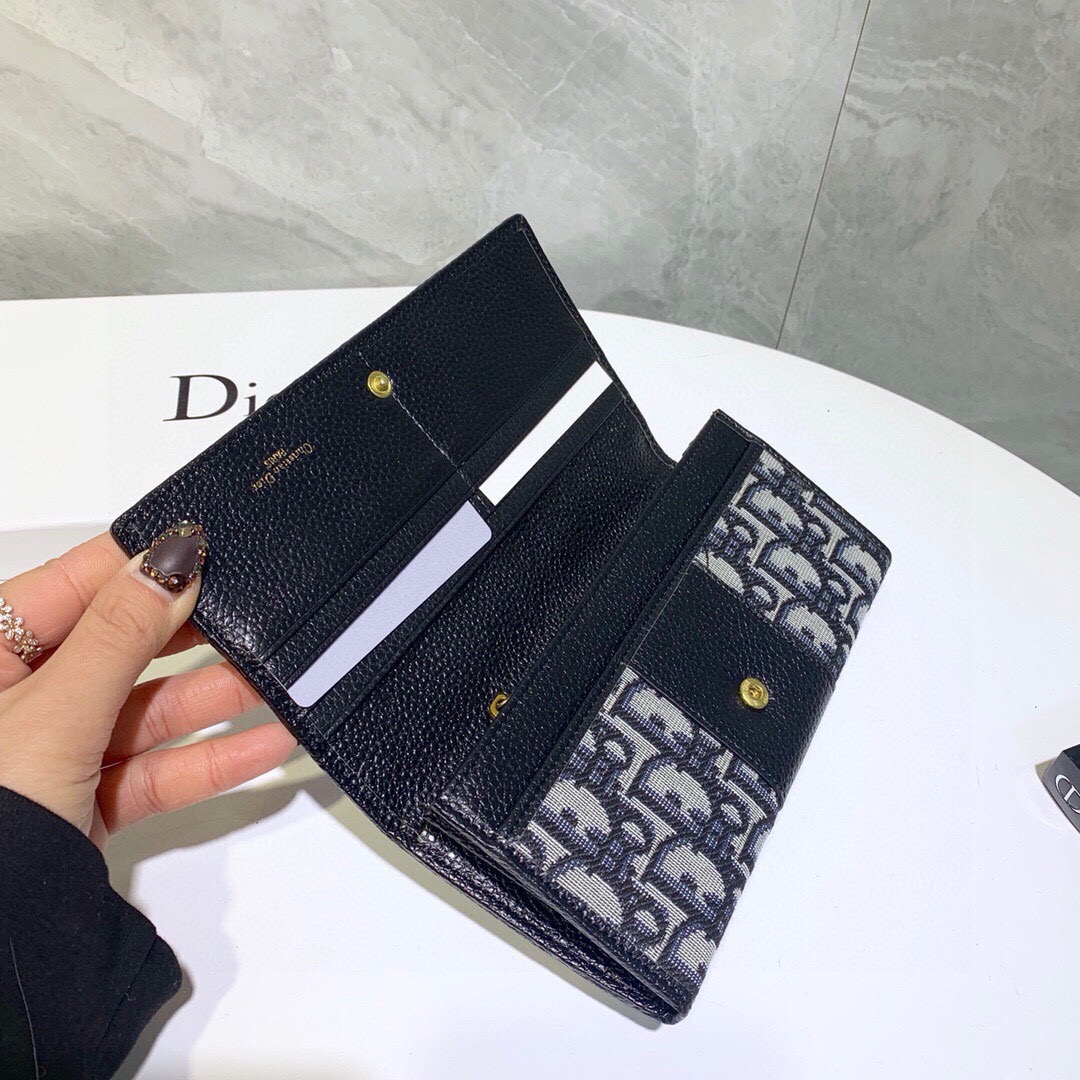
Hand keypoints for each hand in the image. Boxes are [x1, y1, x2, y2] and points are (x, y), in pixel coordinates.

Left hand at [0, 531, 295, 847]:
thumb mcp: (52, 714)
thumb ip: (119, 636)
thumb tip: (170, 562)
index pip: (77, 584)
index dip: (144, 563)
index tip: (208, 546)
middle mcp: (19, 698)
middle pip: (122, 646)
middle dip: (193, 637)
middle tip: (256, 618)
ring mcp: (55, 752)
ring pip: (147, 709)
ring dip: (215, 701)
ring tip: (277, 683)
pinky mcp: (86, 803)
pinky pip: (156, 769)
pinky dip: (209, 760)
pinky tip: (262, 744)